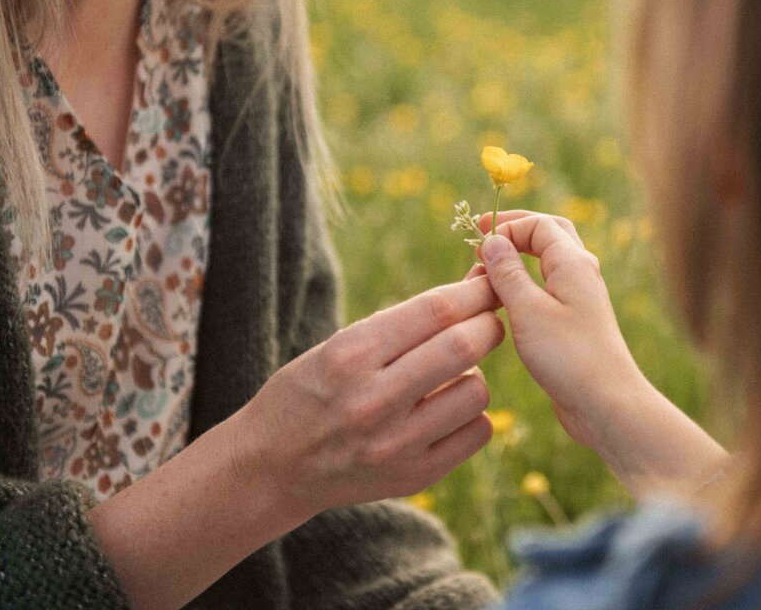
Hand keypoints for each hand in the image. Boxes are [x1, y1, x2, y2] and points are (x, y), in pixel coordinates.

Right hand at [239, 276, 503, 521]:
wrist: (271, 466)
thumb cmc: (309, 390)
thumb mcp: (337, 346)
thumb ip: (400, 325)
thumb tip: (472, 292)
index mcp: (349, 356)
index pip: (435, 310)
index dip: (474, 292)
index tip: (490, 284)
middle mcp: (373, 400)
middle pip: (464, 346)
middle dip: (488, 324)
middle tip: (488, 320)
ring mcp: (396, 444)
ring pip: (477, 390)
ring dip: (475, 373)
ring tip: (451, 374)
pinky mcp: (414, 477)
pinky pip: (477, 432)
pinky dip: (472, 414)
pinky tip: (446, 410)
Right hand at [479, 211, 728, 496]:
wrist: (606, 403)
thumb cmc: (568, 356)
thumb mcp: (527, 310)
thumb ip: (507, 272)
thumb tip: (492, 241)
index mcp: (572, 262)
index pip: (538, 224)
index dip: (506, 226)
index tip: (476, 240)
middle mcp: (581, 272)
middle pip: (548, 233)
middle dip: (515, 231)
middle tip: (484, 238)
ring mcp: (580, 297)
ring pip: (548, 262)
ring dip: (518, 259)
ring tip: (487, 273)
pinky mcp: (576, 321)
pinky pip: (548, 288)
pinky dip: (524, 284)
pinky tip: (505, 302)